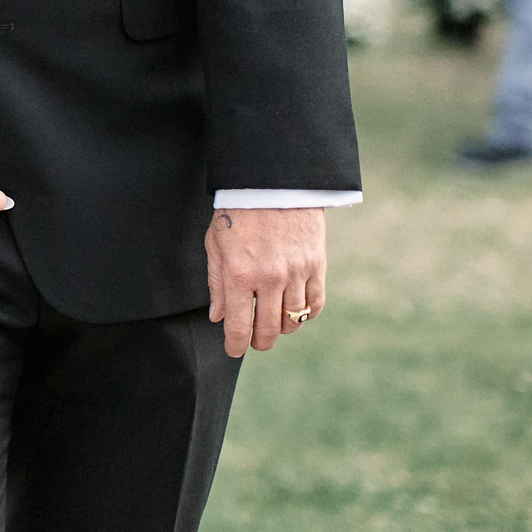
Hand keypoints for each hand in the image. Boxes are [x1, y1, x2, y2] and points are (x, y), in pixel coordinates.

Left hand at [205, 208, 326, 358]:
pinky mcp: (316, 264)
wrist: (272, 181)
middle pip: (269, 330)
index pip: (239, 326)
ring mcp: (296, 272)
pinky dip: (306, 314)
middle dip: (260, 341)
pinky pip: (315, 303)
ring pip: (293, 320)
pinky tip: (295, 311)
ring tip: (274, 324)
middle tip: (255, 341)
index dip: (236, 345)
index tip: (234, 350)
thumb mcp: (215, 244)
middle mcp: (269, 277)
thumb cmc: (238, 211)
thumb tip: (218, 317)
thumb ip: (216, 283)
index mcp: (239, 273)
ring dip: (282, 329)